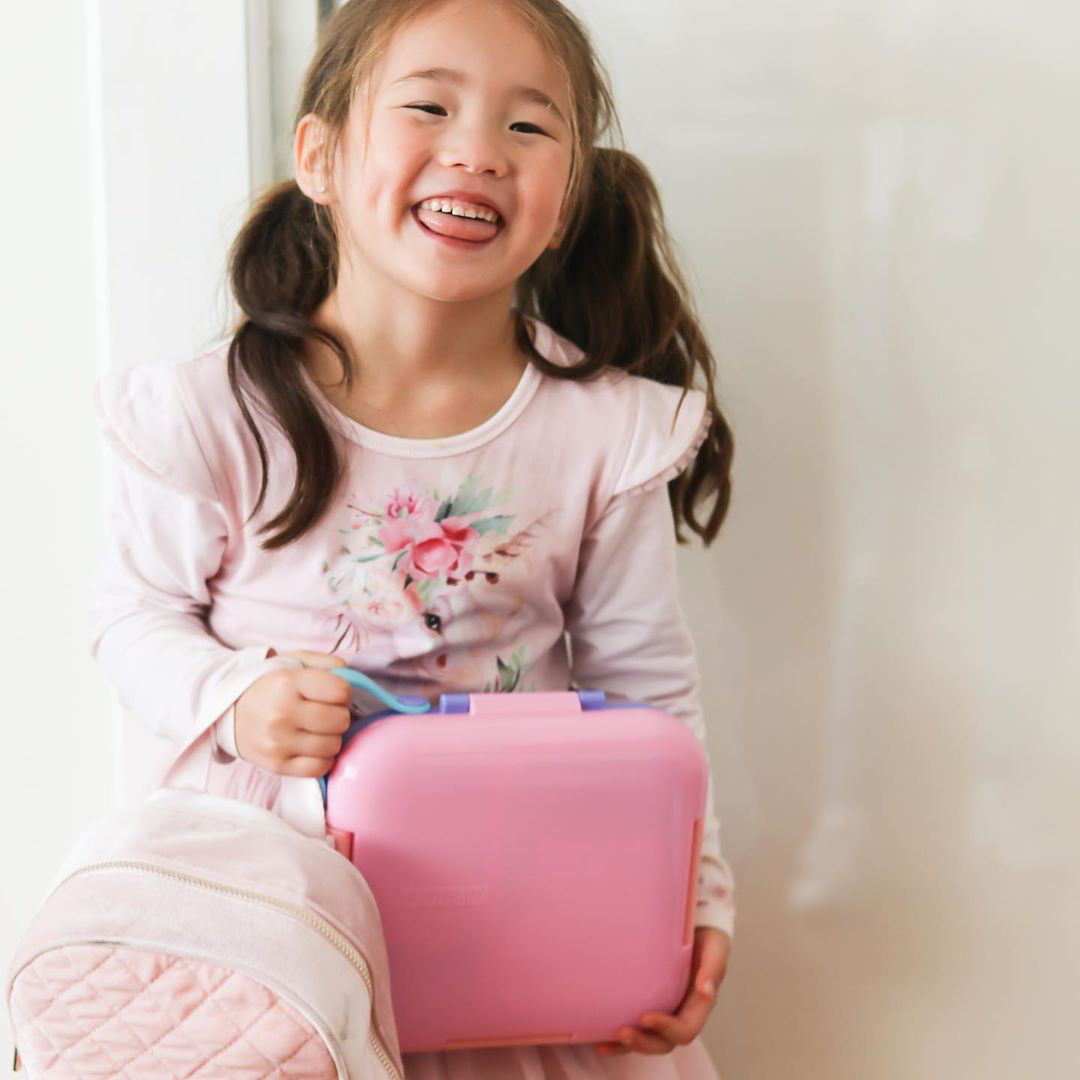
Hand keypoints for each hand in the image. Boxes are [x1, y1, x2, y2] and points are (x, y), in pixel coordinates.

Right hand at [234, 649, 350, 776]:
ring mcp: (278, 743)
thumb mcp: (293, 662)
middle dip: (340, 715)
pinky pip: (319, 768)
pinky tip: (313, 747)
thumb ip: (327, 662)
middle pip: (340, 721)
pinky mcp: (277, 765)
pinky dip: (323, 758)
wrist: (228, 713)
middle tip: (327, 713)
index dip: (344, 692)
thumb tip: (353, 678)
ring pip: (333, 746)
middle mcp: (282, 714)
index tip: (333, 694)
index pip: (340, 692)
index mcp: (288, 683)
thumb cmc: (270, 686)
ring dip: (332, 738)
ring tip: (318, 730)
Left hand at [594, 927, 730, 1056]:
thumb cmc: (708, 939)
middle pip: (663, 1042)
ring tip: (604, 1045)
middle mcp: (680, 1014)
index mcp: (698, 1006)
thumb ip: (712, 968)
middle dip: (643, 1042)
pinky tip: (599, 1038)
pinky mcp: (648, 1003)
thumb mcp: (716, 948)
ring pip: (647, 1038)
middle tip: (622, 1032)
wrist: (699, 927)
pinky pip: (635, 1024)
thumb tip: (705, 990)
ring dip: (627, 1045)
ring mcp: (664, 1010)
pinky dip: (617, 1035)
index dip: (666, 1028)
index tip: (646, 1017)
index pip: (685, 1029)